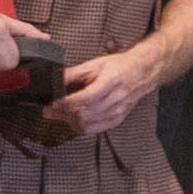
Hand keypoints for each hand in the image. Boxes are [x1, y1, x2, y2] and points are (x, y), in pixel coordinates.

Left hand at [52, 47, 166, 138]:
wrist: (141, 72)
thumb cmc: (119, 67)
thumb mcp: (94, 64)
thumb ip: (73, 73)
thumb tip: (53, 81)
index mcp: (111, 81)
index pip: (84, 99)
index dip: (64, 104)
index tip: (51, 103)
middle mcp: (116, 98)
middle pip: (83, 115)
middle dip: (62, 114)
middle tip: (50, 110)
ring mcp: (118, 111)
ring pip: (86, 125)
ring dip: (69, 121)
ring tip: (62, 113)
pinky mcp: (117, 119)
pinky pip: (93, 130)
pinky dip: (79, 126)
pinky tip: (75, 118)